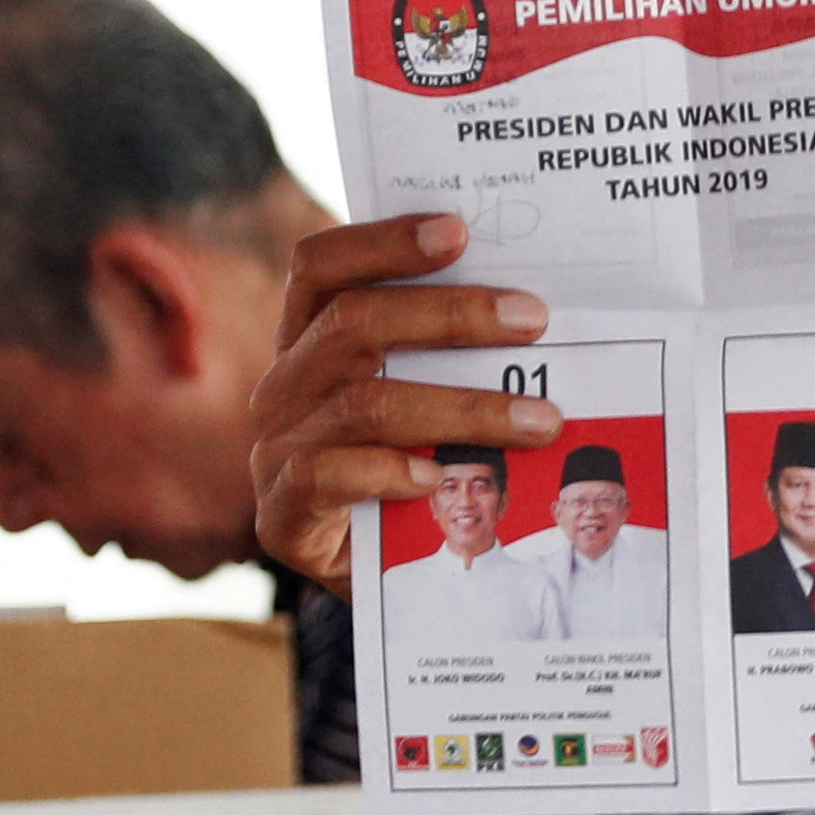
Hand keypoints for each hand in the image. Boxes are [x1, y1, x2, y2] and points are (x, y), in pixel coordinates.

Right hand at [245, 213, 563, 588]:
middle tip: (532, 320)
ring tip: (538, 421)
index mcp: (308, 343)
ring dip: (462, 407)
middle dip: (451, 316)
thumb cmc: (410, 480)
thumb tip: (533, 318)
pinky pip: (330, 476)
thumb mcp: (428, 409)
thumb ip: (449, 363)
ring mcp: (276, 450)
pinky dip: (390, 472)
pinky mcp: (282, 515)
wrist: (372, 584)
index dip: (383, 242)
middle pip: (354, 324)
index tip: (458, 230)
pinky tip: (442, 478)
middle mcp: (284, 386)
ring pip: (365, 403)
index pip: (323, 267)